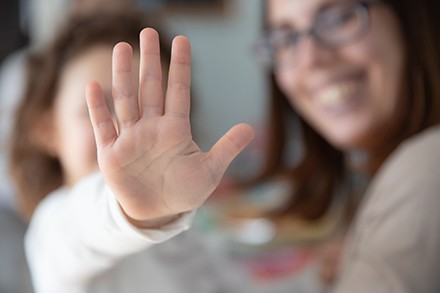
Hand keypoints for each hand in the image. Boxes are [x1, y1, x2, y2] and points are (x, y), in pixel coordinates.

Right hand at [86, 28, 253, 226]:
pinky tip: (94, 85)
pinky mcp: (111, 154)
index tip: (182, 40)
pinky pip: (103, 126)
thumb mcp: (210, 171)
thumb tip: (250, 127)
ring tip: (122, 47)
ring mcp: (130, 138)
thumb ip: (227, 148)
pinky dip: (97, 108)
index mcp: (176, 130)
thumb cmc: (185, 191)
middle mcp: (152, 128)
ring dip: (122, 75)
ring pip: (126, 100)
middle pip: (150, 88)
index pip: (179, 91)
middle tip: (148, 32)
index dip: (180, 66)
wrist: (158, 212)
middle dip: (149, 61)